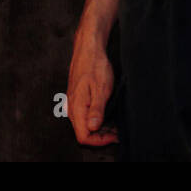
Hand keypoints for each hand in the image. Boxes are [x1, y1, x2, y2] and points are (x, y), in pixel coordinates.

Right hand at [67, 20, 118, 145]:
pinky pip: (84, 117)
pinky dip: (96, 120)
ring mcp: (74, 104)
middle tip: (118, 132)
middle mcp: (72, 108)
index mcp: (77, 108)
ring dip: (100, 129)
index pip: (83, 137)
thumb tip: (93, 127)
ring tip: (115, 125)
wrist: (88, 48)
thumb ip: (96, 110)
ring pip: (84, 126)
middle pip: (83, 134)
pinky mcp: (77, 99)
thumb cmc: (95, 65)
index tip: (114, 136)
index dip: (100, 141)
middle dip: (101, 137)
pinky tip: (107, 116)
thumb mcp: (101, 88)